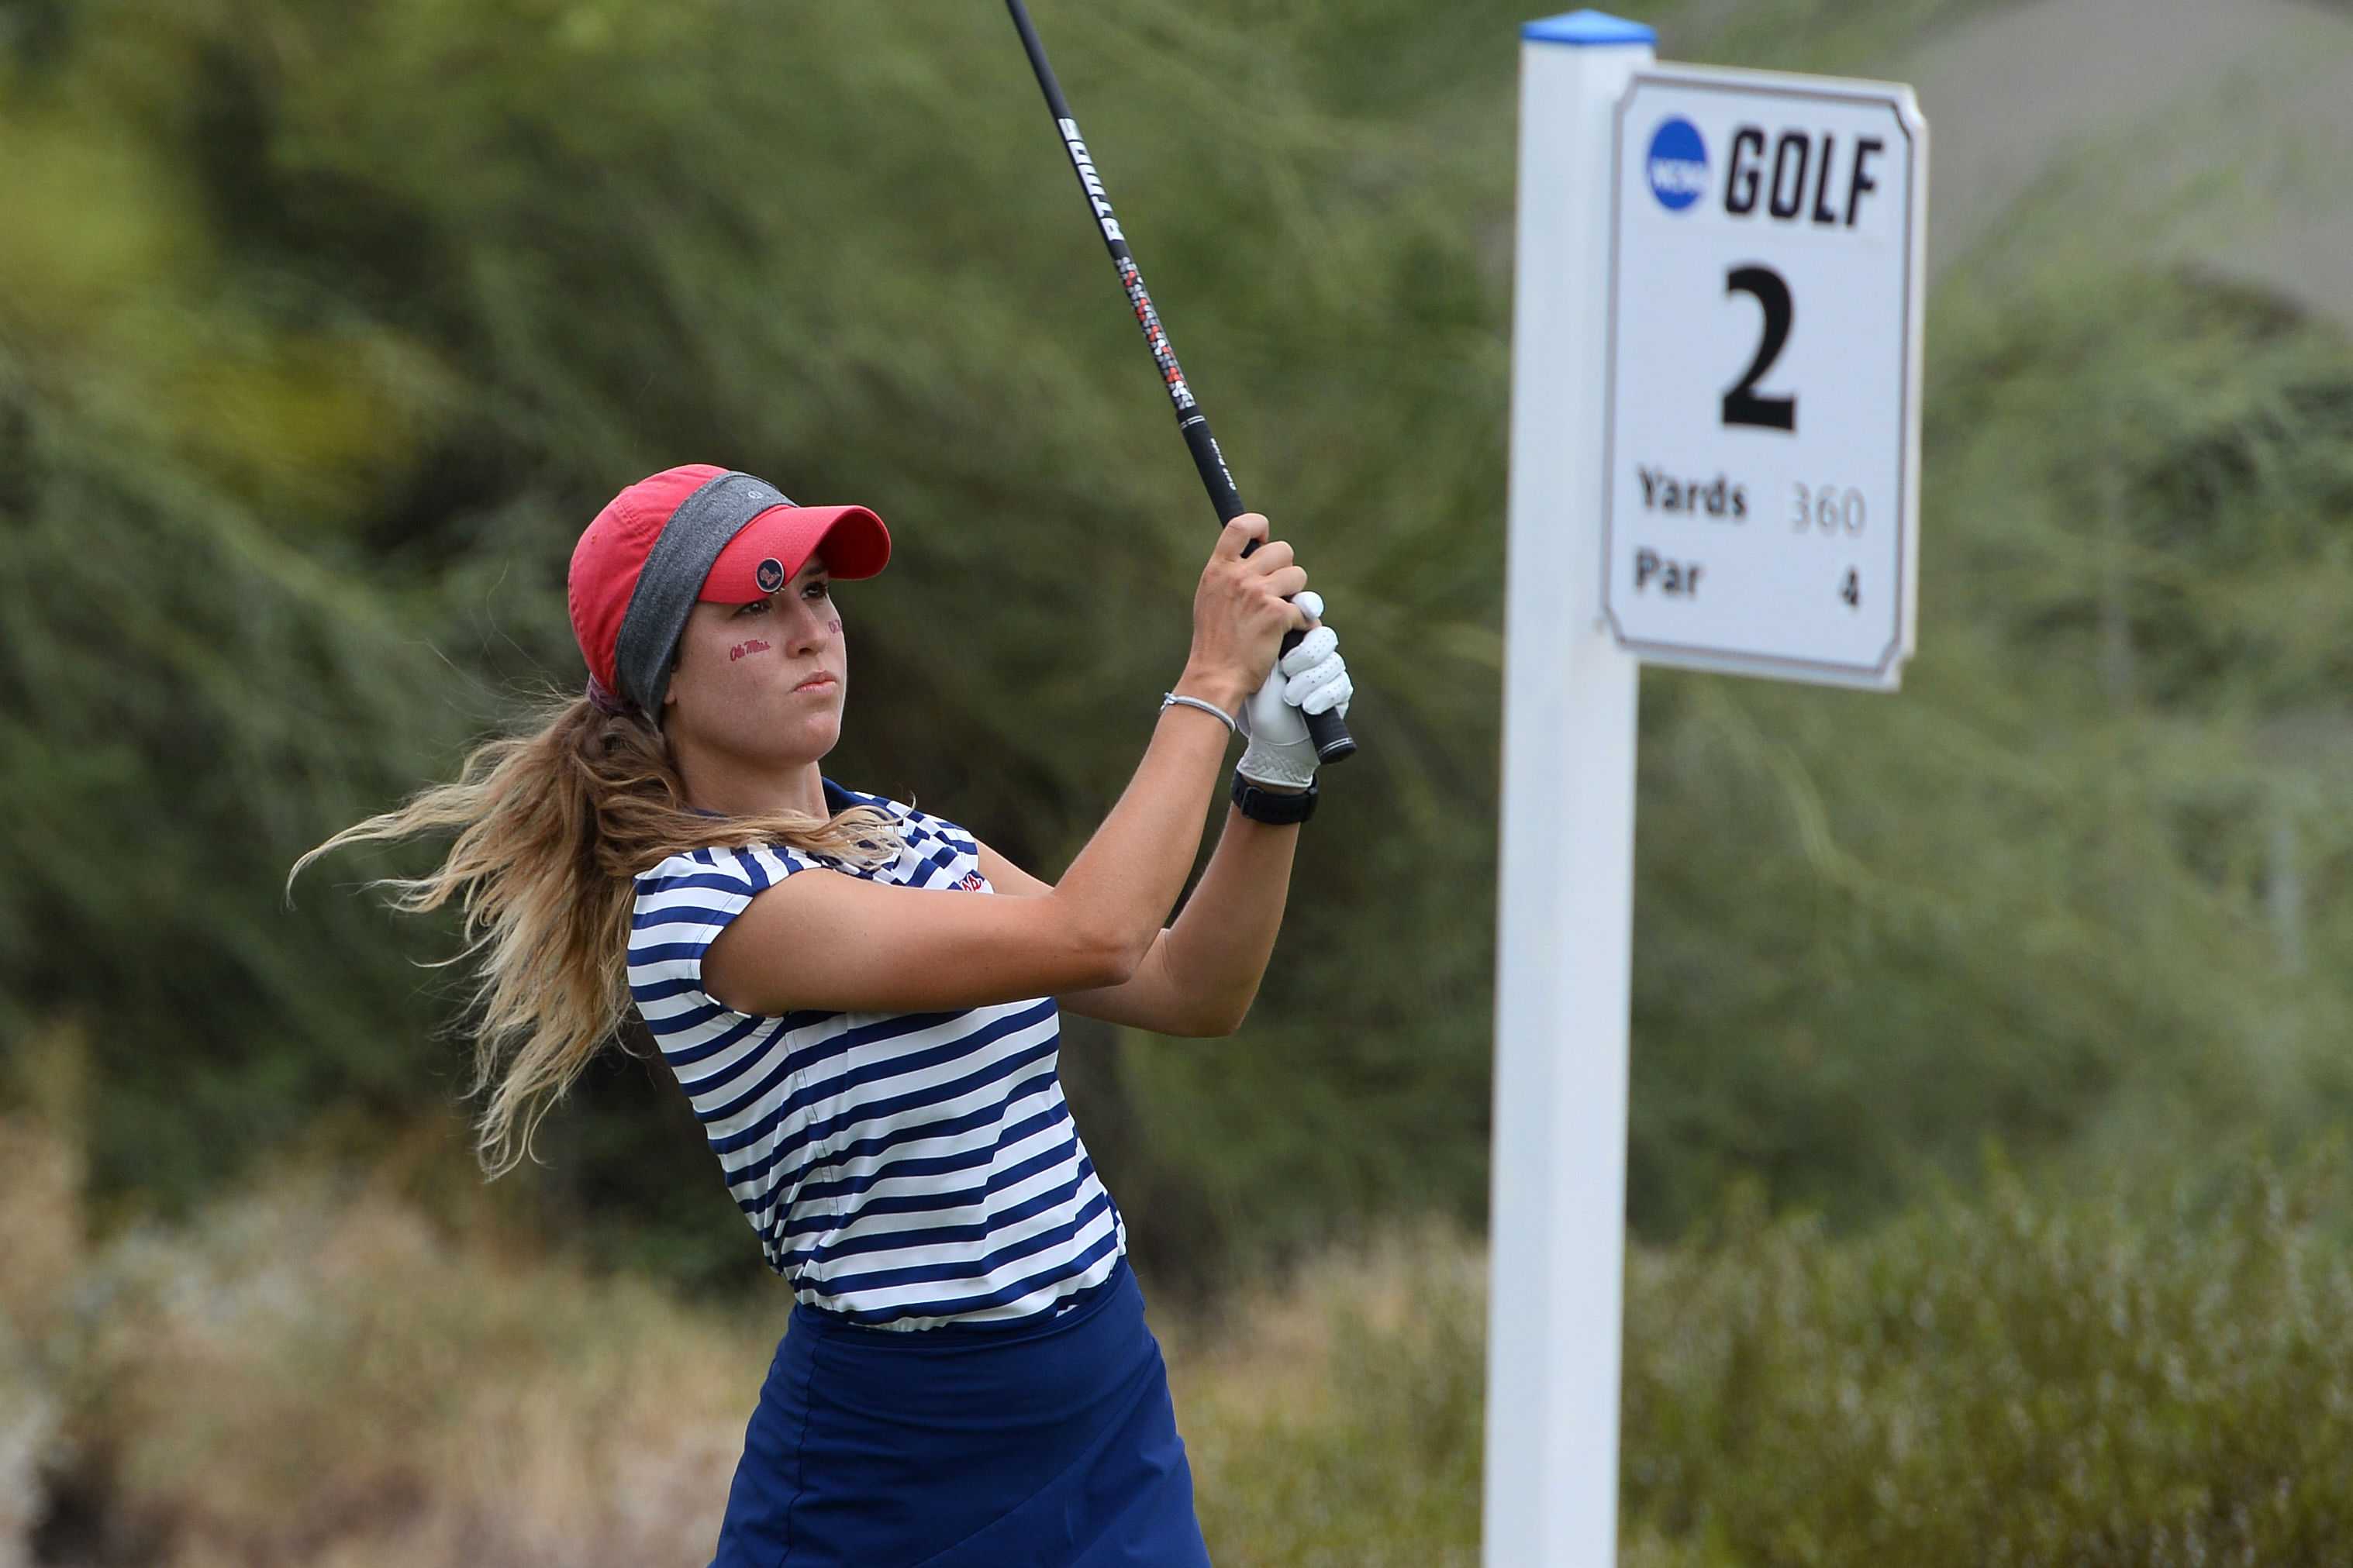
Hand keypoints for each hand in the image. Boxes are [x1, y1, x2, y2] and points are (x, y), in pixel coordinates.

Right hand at [1178, 514, 1309, 711]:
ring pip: (1298, 576)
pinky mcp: (1277, 614)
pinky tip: (1290, 634)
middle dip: (1286, 570)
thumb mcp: (1210, 599)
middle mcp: (1238, 576)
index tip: (1264, 541)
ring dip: (1296, 595)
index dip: (1260, 526)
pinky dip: (1303, 623)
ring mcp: (1258, 594)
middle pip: (1282, 550)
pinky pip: (1304, 609)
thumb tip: (1258, 559)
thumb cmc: (1214, 643)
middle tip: (1278, 592)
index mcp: (1218, 569)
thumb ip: (1230, 576)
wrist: (1215, 676)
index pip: (1241, 526)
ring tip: (1281, 614)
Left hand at [1235, 597, 1350, 790]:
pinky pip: (1340, 686)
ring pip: (1333, 661)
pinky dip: (1321, 697)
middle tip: (1287, 668)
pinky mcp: (1340, 693)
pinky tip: (1306, 707)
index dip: (1308, 608)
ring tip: (1290, 696)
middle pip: (1324, 636)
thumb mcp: (1256, 665)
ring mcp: (1329, 672)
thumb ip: (1267, 635)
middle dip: (1306, 653)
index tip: (1303, 610)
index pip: (1307, 612)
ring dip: (1310, 680)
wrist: (1268, 740)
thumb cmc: (1257, 702)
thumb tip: (1272, 602)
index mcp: (1292, 638)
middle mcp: (1313, 652)